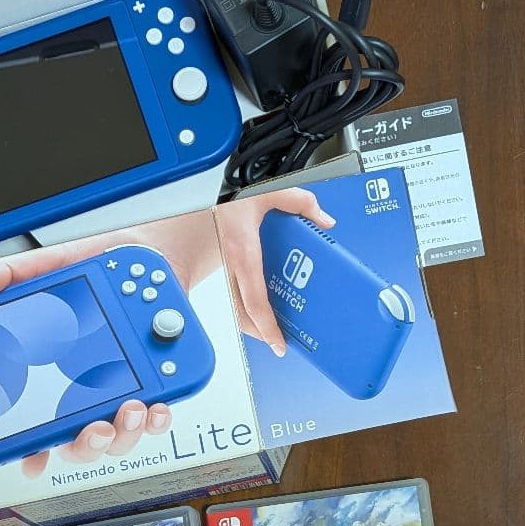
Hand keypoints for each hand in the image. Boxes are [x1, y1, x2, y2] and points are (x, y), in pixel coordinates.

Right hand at [0, 234, 182, 477]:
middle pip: (80, 444)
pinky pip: (156, 420)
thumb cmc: (97, 270)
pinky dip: (158, 421)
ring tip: (131, 410)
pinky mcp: (156, 390)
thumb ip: (10, 277)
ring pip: (119, 439)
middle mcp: (86, 396)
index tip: (31, 462)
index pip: (37, 426)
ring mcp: (121, 397)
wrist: (148, 258)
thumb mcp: (49, 267)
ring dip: (124, 434)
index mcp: (53, 380)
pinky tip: (157, 406)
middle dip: (87, 445)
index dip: (31, 452)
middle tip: (94, 429)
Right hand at [214, 188, 334, 355]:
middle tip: (277, 342)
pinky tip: (257, 301)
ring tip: (269, 328)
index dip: (266, 326)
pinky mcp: (223, 258)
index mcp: (243, 251)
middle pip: (241, 311)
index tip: (277, 342)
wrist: (201, 182)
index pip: (254, 301)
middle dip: (259, 332)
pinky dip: (244, 301)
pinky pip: (232, 287)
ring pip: (234, 302)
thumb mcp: (269, 191)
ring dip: (250, 320)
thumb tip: (322, 219)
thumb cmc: (227, 188)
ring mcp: (224, 263)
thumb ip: (300, 203)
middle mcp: (231, 262)